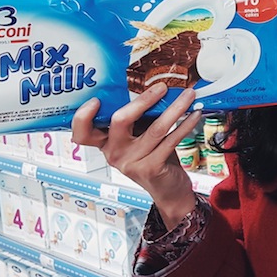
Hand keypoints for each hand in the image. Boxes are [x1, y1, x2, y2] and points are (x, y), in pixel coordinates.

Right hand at [71, 83, 202, 229]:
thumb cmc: (154, 157)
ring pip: (155, 128)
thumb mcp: (139, 138)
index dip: (83, 117)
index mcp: (106, 143)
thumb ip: (138, 119)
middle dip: (142, 100)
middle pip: (120, 120)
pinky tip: (194, 115)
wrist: (169, 190)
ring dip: (175, 108)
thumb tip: (155, 88)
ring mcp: (132, 162)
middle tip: (162, 87)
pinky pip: (170, 139)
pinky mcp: (151, 168)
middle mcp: (114, 153)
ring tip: (188, 95)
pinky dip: (185, 124)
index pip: (82, 133)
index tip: (96, 100)